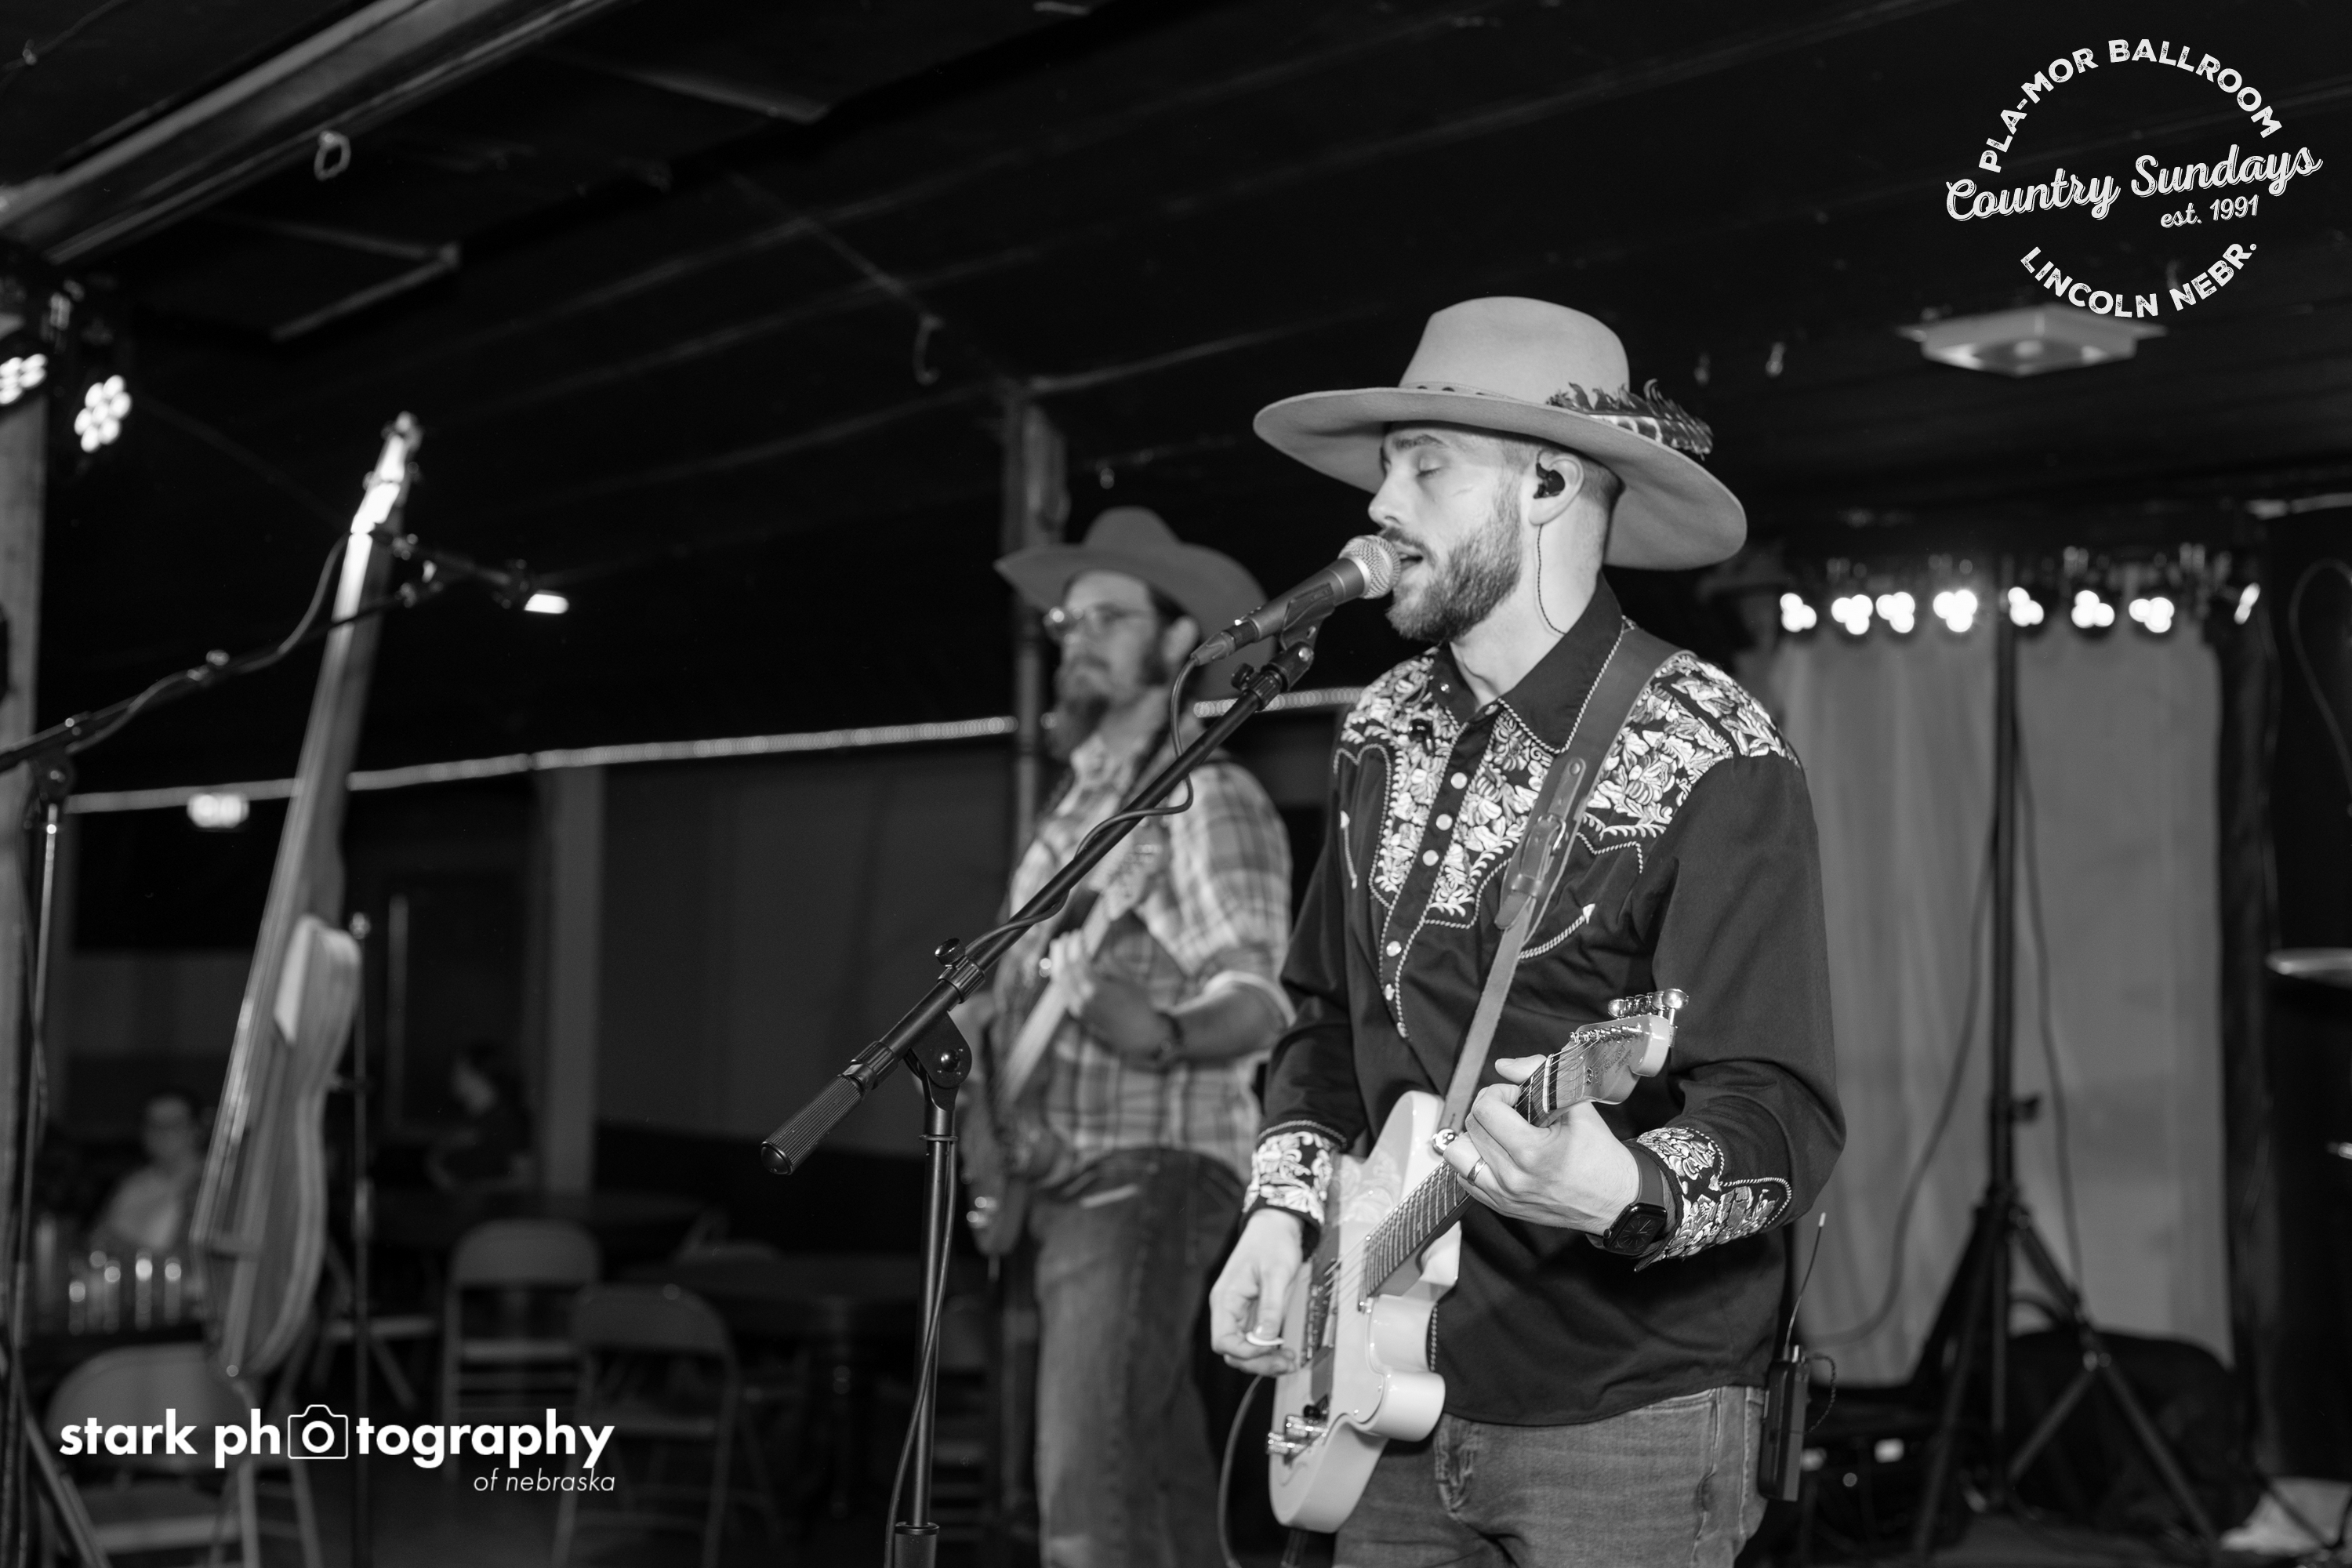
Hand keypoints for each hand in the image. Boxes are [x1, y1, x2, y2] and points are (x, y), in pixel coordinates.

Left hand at [1047, 933, 1172, 1061]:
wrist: (1137, 1032)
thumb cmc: (1137, 1003)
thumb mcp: (1128, 979)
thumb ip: (1111, 964)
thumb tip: (1098, 954)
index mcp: (1095, 988)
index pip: (1078, 960)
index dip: (1076, 944)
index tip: (1078, 933)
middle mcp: (1082, 998)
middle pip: (1064, 969)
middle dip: (1063, 950)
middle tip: (1065, 936)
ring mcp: (1077, 1006)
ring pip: (1060, 980)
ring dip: (1058, 961)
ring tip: (1058, 946)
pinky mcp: (1077, 1011)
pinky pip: (1063, 990)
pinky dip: (1060, 975)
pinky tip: (1063, 965)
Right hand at [1209, 1209, 1305, 1373]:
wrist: (1276, 1225)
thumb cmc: (1272, 1243)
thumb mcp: (1276, 1274)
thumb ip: (1270, 1307)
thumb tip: (1265, 1339)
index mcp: (1226, 1299)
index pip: (1223, 1341)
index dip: (1244, 1353)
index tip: (1270, 1351)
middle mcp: (1228, 1309)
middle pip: (1233, 1351)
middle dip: (1258, 1362)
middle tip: (1286, 1363)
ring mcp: (1239, 1312)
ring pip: (1244, 1349)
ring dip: (1265, 1360)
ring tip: (1289, 1361)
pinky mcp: (1252, 1313)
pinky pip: (1255, 1340)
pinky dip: (1269, 1350)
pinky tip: (1285, 1351)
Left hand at [1436, 1055, 1640, 1232]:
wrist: (1617, 1201)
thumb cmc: (1601, 1157)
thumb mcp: (1578, 1107)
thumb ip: (1540, 1076)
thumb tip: (1503, 1065)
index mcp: (1533, 1152)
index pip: (1485, 1108)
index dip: (1500, 1092)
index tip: (1518, 1096)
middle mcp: (1512, 1178)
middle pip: (1471, 1126)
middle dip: (1490, 1109)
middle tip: (1514, 1111)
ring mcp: (1503, 1196)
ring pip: (1458, 1153)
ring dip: (1475, 1135)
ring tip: (1500, 1132)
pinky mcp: (1501, 1206)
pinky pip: (1463, 1177)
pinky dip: (1474, 1159)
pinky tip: (1497, 1152)